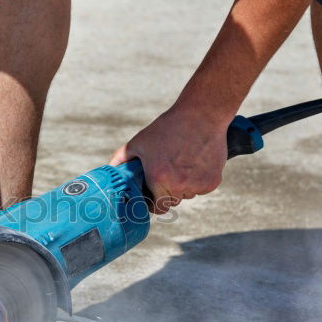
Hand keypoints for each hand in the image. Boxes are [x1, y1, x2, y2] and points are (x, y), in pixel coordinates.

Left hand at [110, 103, 227, 213]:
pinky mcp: (212, 181)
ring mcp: (197, 184)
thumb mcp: (139, 142)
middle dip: (169, 192)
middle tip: (168, 173)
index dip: (154, 202)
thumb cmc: (168, 127)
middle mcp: (178, 184)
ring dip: (184, 185)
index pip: (158, 207)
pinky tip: (196, 161)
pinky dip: (199, 180)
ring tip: (183, 163)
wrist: (202, 114)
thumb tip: (109, 171)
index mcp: (158, 178)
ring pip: (188, 194)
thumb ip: (121, 159)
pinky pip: (202, 188)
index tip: (154, 195)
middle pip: (173, 202)